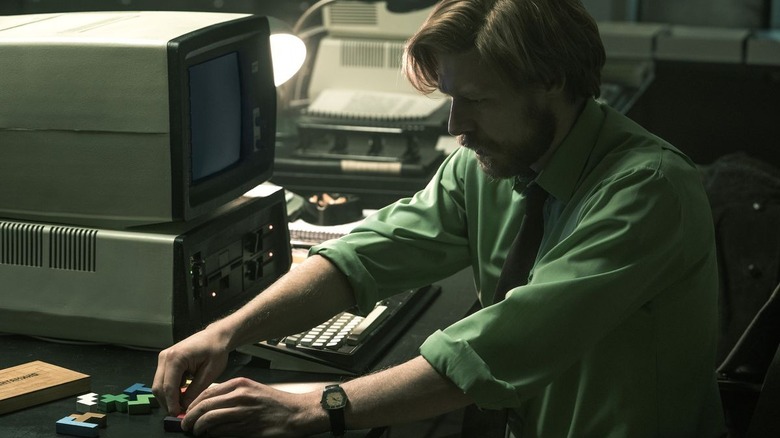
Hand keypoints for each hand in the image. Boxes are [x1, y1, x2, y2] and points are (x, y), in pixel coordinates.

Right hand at [152, 326, 231, 414]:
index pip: (168, 387)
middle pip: (158, 387)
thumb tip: (185, 406)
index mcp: (175, 358)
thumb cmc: (216, 351)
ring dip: (168, 397)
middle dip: (168, 402)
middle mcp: (165, 357)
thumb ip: (196, 390)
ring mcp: (163, 358)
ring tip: (183, 404)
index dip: (172, 404)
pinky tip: (183, 394)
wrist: (216, 336)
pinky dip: (170, 389)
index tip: (178, 415)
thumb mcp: (210, 372)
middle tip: (181, 413)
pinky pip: (163, 380)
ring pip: (159, 385)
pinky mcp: (166, 361)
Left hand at [182, 377, 321, 436]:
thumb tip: (209, 405)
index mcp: (240, 384)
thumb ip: (232, 394)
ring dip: (198, 428)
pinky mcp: (247, 427)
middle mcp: (240, 396)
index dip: (193, 404)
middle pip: (204, 405)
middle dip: (190, 417)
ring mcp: (243, 412)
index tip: (188, 412)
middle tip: (186, 425)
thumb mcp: (253, 390)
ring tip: (196, 432)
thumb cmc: (277, 403)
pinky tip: (210, 435)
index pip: (207, 393)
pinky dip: (212, 434)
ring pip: (209, 419)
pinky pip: (221, 431)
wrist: (297, 413)